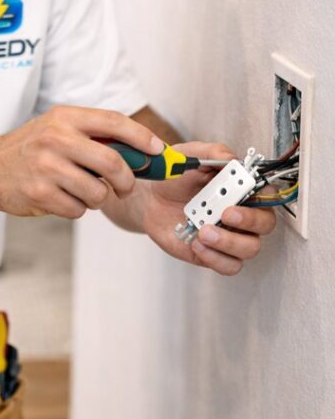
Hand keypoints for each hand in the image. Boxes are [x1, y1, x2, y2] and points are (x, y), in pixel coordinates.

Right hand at [0, 105, 164, 217]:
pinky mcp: (40, 194)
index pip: (113, 122)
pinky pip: (78, 210)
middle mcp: (56, 139)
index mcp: (64, 117)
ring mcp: (46, 167)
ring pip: (97, 192)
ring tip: (81, 191)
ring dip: (98, 198)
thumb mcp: (57, 128)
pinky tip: (61, 198)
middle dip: (127, 180)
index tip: (158, 150)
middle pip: (113, 162)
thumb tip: (142, 151)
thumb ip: (93, 135)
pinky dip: (77, 209)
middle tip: (126, 187)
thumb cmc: (31, 149)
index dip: (141, 137)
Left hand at [139, 141, 276, 274]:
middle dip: (249, 220)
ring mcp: (230, 236)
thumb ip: (213, 154)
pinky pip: (228, 265)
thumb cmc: (176, 177)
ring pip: (249, 248)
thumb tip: (232, 159)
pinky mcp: (214, 254)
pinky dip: (215, 258)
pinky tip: (197, 244)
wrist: (151, 198)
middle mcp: (242, 214)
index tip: (243, 194)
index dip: (263, 197)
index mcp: (242, 188)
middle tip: (225, 213)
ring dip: (229, 242)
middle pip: (265, 224)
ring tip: (203, 231)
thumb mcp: (191, 155)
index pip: (268, 194)